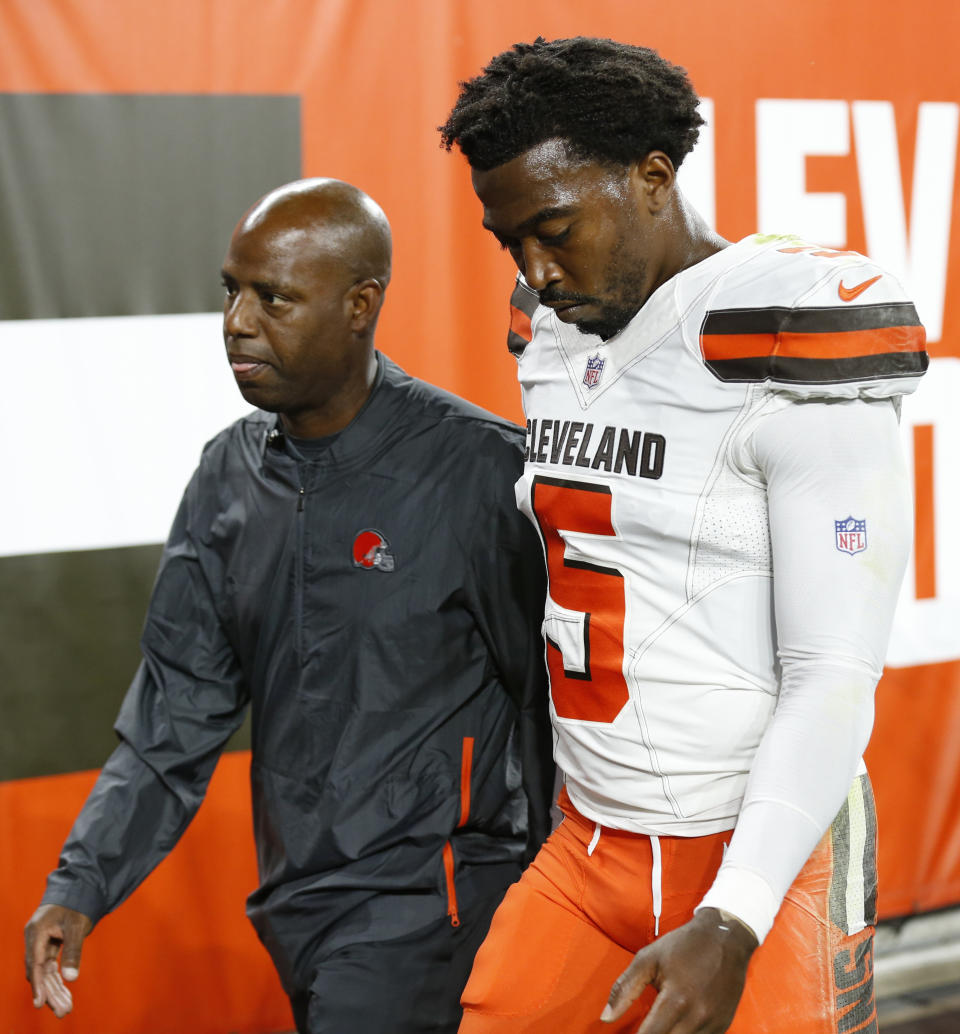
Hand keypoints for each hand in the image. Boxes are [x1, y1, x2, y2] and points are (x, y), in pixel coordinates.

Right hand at [24, 904, 93, 1017]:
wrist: (78, 890)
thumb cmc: (76, 905)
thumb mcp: (76, 926)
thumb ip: (73, 951)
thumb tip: (71, 978)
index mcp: (36, 932)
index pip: (35, 964)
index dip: (38, 985)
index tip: (40, 1003)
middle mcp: (34, 940)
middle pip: (40, 972)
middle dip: (50, 993)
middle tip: (63, 1011)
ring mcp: (40, 944)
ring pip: (45, 972)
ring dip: (55, 990)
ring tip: (66, 1009)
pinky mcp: (48, 946)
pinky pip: (50, 967)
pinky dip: (58, 980)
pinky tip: (65, 995)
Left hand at [601, 907, 757, 1032]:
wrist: (725, 937)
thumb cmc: (683, 946)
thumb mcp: (648, 959)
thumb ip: (624, 989)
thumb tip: (605, 1018)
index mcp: (675, 1000)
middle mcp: (697, 1018)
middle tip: (644, 1028)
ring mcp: (713, 1024)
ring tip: (658, 1025)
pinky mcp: (723, 1026)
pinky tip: (676, 1026)